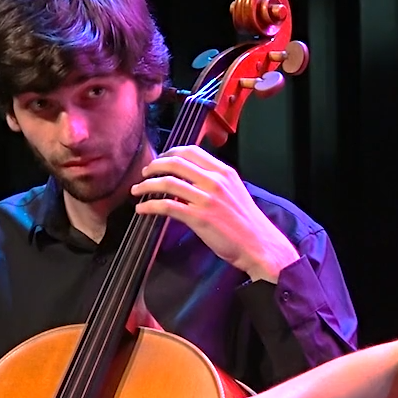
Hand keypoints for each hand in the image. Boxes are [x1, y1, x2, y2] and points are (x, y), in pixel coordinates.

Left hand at [131, 145, 299, 281]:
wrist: (260, 245)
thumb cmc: (247, 223)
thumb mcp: (235, 192)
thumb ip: (215, 182)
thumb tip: (190, 180)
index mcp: (224, 172)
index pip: (191, 151)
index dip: (170, 153)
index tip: (160, 160)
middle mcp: (215, 181)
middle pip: (175, 163)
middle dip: (154, 166)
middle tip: (144, 173)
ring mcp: (206, 199)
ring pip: (167, 182)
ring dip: (146, 185)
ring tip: (137, 190)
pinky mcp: (199, 218)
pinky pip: (166, 206)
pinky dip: (150, 205)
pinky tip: (142, 209)